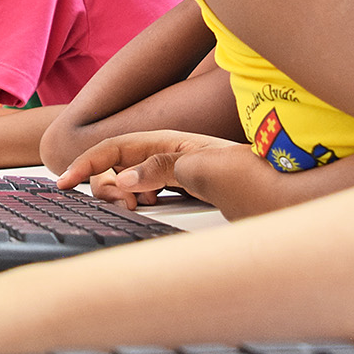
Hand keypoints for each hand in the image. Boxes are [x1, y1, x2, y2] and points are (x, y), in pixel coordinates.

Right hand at [57, 129, 266, 211]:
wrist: (289, 194)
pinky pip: (147, 196)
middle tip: (119, 206)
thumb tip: (123, 180)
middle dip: (105, 185)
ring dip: (122, 198)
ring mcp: (176, 173)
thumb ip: (159, 169)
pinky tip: (146, 211)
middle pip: (116, 166)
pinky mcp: (185, 192)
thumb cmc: (254, 176)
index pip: (113, 148)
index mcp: (168, 142)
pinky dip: (138, 205)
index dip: (85, 164)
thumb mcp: (203, 169)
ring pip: (129, 184)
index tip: (64, 182)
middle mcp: (168, 154)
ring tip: (136, 209)